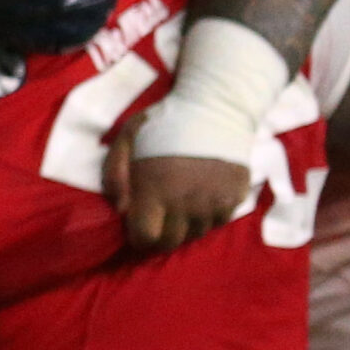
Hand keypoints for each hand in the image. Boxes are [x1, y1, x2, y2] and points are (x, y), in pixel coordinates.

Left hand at [103, 113, 253, 249]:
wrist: (216, 106)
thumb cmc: (164, 122)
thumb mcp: (127, 138)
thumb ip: (114, 174)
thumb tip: (121, 210)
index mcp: (157, 189)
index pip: (146, 238)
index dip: (138, 235)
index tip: (137, 223)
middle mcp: (187, 203)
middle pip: (170, 242)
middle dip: (159, 234)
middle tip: (157, 215)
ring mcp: (214, 203)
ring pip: (195, 234)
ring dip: (184, 225)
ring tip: (179, 202)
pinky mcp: (235, 198)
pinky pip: (217, 222)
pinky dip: (207, 215)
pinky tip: (201, 194)